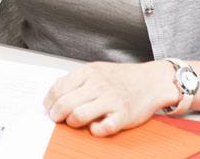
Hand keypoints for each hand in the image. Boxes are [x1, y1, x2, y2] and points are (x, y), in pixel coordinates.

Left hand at [43, 60, 177, 135]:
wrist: (150, 81)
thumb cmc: (120, 78)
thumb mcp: (95, 70)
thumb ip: (75, 80)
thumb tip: (53, 96)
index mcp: (88, 72)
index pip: (58, 89)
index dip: (49, 102)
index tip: (49, 108)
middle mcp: (98, 85)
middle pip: (65, 104)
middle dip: (56, 115)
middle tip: (57, 119)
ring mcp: (111, 100)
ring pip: (79, 115)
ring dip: (72, 123)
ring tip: (74, 122)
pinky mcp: (123, 115)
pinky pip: (103, 128)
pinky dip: (95, 130)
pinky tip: (95, 127)